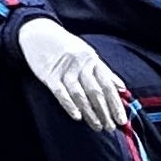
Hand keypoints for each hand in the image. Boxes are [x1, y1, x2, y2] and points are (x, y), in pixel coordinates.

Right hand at [18, 16, 131, 132]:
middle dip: (105, 112)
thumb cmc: (67, 47)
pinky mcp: (49, 75)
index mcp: (93, 60)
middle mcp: (81, 64)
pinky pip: (60, 92)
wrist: (38, 33)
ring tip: (97, 127)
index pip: (108, 85)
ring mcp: (65, 69)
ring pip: (80, 94)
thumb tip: (122, 88)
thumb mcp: (88, 54)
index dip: (116, 104)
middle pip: (96, 92)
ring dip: (90, 113)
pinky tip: (77, 117)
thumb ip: (105, 72)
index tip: (122, 120)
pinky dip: (69, 105)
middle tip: (110, 128)